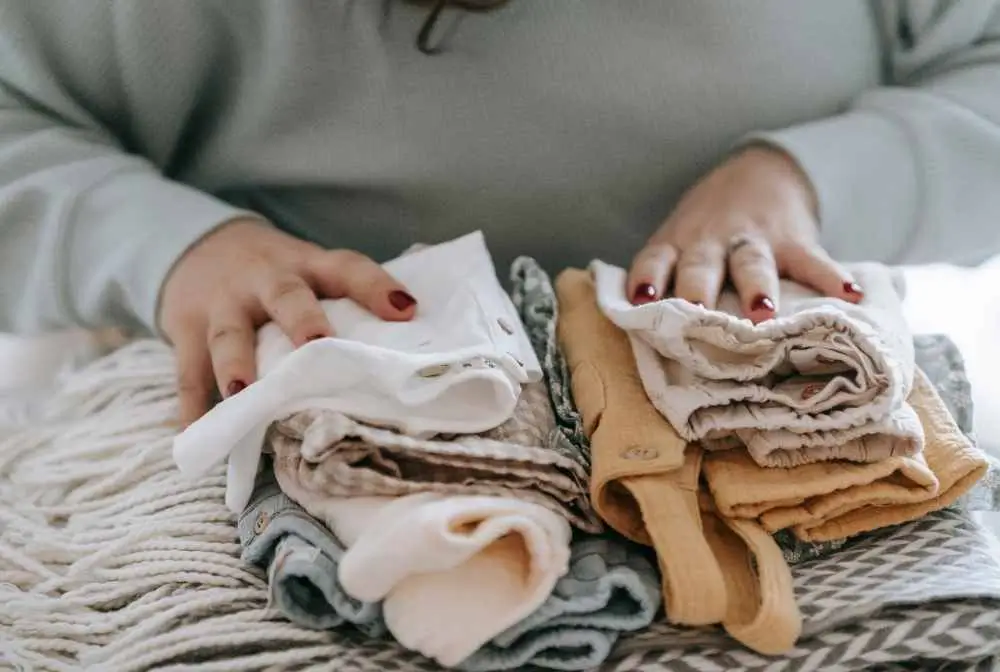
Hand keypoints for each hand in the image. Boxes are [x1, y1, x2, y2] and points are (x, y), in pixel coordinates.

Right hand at [158, 219, 417, 425]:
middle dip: (302, 320)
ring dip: (235, 363)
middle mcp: (265, 279)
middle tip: (318, 344)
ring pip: (229, 332)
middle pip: (285, 296)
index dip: (375, 286)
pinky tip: (196, 433)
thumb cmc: (276, 274)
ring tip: (242, 392)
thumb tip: (410, 349)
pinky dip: (192, 404)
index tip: (406, 310)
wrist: (196, 244)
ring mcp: (223, 303)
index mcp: (307, 265)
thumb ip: (345, 302)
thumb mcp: (308, 270)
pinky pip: (187, 369)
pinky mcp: (185, 328)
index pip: (347, 268)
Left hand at [627, 146, 862, 320]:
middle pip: (701, 265)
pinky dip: (831, 278)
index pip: (654, 259)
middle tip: (696, 314)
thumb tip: (647, 343)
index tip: (641, 298)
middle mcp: (710, 242)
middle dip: (698, 289)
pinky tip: (847, 295)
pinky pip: (812, 260)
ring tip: (763, 312)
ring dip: (757, 287)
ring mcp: (753, 240)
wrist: (759, 171)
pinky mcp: (793, 240)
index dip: (646, 277)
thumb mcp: (679, 244)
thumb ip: (667, 283)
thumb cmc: (706, 232)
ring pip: (752, 263)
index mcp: (677, 245)